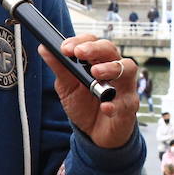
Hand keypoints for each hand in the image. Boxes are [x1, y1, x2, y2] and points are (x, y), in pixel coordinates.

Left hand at [38, 35, 140, 149]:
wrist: (93, 132)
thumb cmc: (83, 104)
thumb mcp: (66, 86)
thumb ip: (59, 68)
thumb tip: (44, 48)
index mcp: (98, 60)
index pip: (93, 42)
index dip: (80, 42)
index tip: (65, 48)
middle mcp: (114, 69)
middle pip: (111, 50)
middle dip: (95, 48)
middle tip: (79, 52)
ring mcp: (124, 86)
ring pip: (127, 69)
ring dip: (111, 68)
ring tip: (95, 72)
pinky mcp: (129, 107)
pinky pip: (126, 102)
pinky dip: (115, 104)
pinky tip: (105, 106)